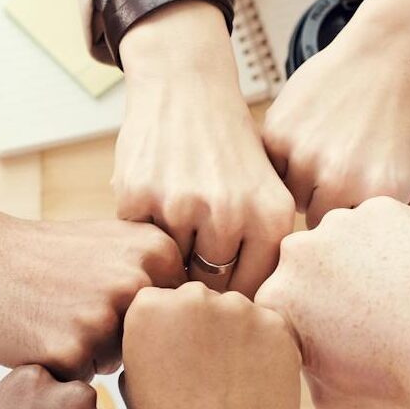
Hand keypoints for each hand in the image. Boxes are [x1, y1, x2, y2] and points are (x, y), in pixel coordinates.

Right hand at [0, 203, 183, 378]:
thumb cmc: (46, 257)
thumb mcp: (113, 246)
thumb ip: (161, 275)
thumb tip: (208, 322)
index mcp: (158, 252)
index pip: (177, 318)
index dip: (142, 319)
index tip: (106, 296)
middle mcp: (139, 283)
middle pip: (153, 345)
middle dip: (120, 340)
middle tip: (73, 306)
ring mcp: (105, 317)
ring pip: (119, 366)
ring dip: (91, 355)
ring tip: (54, 317)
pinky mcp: (71, 351)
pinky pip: (82, 381)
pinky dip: (60, 368)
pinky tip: (37, 334)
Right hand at [115, 2, 293, 294]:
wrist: (185, 85)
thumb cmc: (228, 149)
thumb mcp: (265, 193)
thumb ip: (262, 252)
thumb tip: (250, 322)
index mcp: (272, 218)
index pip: (251, 293)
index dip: (233, 296)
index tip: (222, 287)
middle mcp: (231, 214)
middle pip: (209, 286)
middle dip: (198, 279)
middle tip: (193, 258)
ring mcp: (182, 205)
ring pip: (170, 268)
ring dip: (167, 255)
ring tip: (174, 223)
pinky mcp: (138, 196)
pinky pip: (137, 242)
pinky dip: (140, 229)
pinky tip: (152, 199)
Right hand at [120, 284, 300, 408]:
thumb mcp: (134, 379)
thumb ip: (149, 337)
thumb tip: (169, 323)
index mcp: (148, 307)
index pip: (162, 301)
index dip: (171, 334)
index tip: (176, 363)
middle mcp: (193, 296)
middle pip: (201, 301)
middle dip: (204, 329)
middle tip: (207, 375)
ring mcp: (239, 307)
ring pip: (238, 313)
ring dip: (236, 338)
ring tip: (230, 385)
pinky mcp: (277, 324)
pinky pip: (269, 329)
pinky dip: (265, 352)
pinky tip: (254, 385)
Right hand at [257, 197, 409, 408]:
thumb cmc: (394, 380)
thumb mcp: (327, 397)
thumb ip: (301, 366)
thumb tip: (301, 349)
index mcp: (276, 298)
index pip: (282, 299)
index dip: (309, 317)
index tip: (337, 332)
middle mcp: (297, 254)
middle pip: (307, 263)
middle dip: (328, 282)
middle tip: (367, 309)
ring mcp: (340, 225)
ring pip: (341, 237)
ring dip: (357, 256)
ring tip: (392, 290)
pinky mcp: (381, 208)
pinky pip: (379, 222)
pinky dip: (392, 241)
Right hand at [262, 15, 409, 228]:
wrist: (385, 62)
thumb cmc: (405, 125)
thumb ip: (401, 230)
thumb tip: (374, 266)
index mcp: (376, 197)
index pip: (346, 245)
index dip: (348, 230)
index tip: (355, 211)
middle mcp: (338, 180)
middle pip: (312, 225)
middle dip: (324, 210)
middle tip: (338, 183)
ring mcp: (304, 155)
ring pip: (287, 198)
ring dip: (302, 186)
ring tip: (324, 161)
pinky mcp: (278, 133)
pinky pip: (270, 169)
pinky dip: (283, 161)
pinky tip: (307, 143)